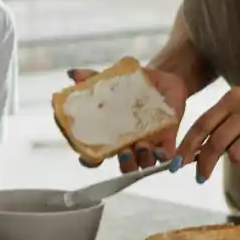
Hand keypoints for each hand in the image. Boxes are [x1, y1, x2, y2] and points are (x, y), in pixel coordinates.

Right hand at [66, 64, 190, 172]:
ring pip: (144, 163)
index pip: (96, 155)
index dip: (89, 160)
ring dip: (142, 159)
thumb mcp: (111, 81)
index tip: (87, 157)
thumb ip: (92, 79)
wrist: (161, 80)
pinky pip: (166, 157)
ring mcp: (147, 144)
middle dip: (124, 164)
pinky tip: (161, 150)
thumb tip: (73, 74)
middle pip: (124, 166)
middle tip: (124, 152)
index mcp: (110, 135)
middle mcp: (128, 144)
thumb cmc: (131, 85)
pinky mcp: (166, 141)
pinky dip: (164, 157)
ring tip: (143, 145)